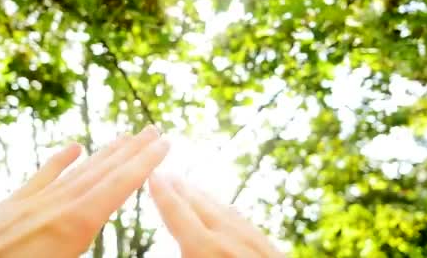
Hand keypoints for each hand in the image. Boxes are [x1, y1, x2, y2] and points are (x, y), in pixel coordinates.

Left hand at [0, 125, 167, 257]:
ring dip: (106, 151)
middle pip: (103, 171)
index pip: (119, 186)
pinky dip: (62, 159)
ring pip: (79, 169)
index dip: (145, 163)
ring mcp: (32, 202)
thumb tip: (105, 220)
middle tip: (155, 128)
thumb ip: (88, 243)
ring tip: (127, 134)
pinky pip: (43, 176)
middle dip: (133, 150)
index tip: (165, 143)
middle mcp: (56, 205)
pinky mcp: (12, 205)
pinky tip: (75, 145)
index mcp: (73, 225)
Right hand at [149, 173, 284, 257]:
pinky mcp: (273, 251)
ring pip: (225, 211)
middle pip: (201, 207)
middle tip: (166, 175)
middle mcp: (231, 241)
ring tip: (189, 188)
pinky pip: (246, 223)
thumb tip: (178, 244)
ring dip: (204, 197)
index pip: (178, 215)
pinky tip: (226, 213)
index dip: (163, 195)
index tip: (152, 176)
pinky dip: (228, 212)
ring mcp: (256, 244)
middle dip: (182, 190)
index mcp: (206, 250)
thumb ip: (185, 251)